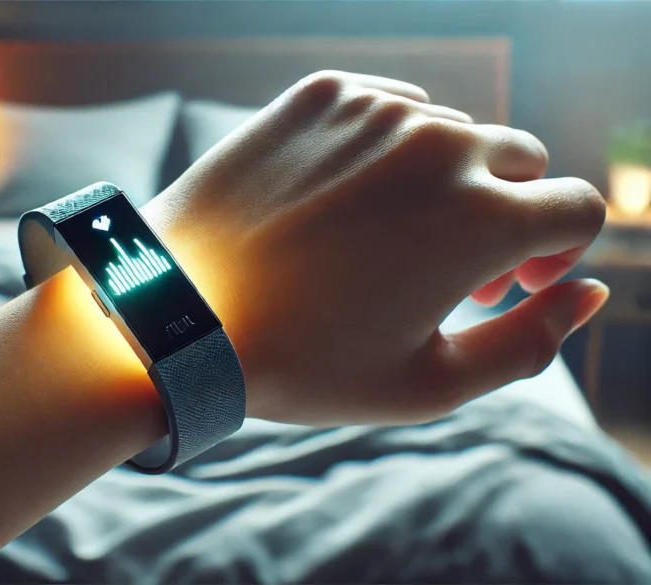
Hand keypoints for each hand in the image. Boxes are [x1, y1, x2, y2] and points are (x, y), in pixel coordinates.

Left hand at [143, 71, 606, 425]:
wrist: (177, 310)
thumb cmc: (301, 361)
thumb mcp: (429, 384)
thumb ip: (532, 341)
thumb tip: (591, 294)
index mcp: (483, 218)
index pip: (577, 210)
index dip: (555, 255)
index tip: (508, 286)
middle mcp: (440, 145)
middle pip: (521, 163)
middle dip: (506, 214)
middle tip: (448, 269)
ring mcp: (377, 109)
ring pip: (454, 131)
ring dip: (444, 179)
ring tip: (388, 238)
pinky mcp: (321, 92)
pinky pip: (390, 106)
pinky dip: (388, 146)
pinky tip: (346, 198)